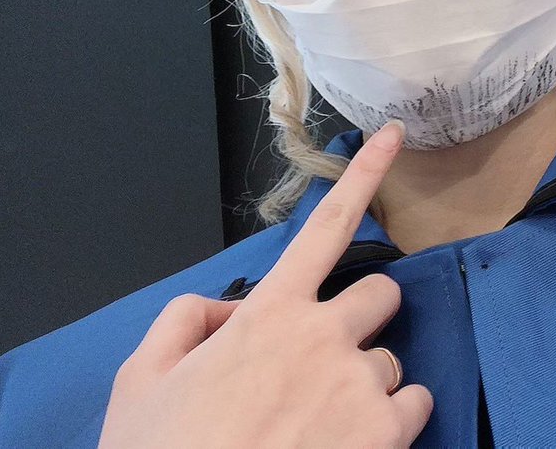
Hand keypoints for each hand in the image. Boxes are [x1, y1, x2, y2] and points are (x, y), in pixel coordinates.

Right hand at [98, 121, 431, 447]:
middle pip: (380, 294)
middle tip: (324, 358)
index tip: (393, 136)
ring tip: (319, 422)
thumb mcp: (140, 381)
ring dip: (365, 380)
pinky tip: (351, 441)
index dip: (364, 176)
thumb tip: (226, 311)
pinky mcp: (387, 436)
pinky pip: (415, 404)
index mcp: (268, 317)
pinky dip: (392, 419)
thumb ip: (183, 321)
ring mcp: (361, 388)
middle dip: (357, 318)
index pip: (324, 228)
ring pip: (392, 359)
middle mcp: (325, 340)